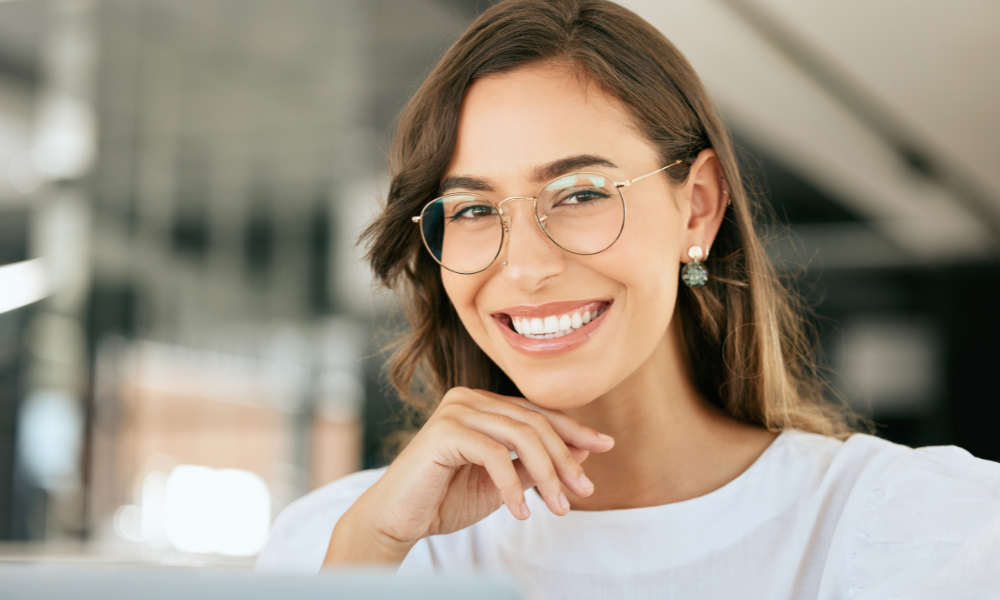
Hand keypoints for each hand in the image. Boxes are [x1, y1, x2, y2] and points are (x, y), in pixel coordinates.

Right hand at [323, 387, 613, 564]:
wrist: (398, 520)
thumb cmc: (445, 499)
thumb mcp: (502, 482)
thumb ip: (534, 464)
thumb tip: (583, 450)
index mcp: (482, 404)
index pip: (537, 412)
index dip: (574, 429)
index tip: (606, 445)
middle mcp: (469, 398)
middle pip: (534, 422)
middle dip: (565, 458)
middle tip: (584, 490)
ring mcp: (456, 410)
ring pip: (521, 436)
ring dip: (547, 475)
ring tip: (560, 507)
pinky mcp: (445, 431)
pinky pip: (495, 456)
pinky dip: (513, 487)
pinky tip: (521, 513)